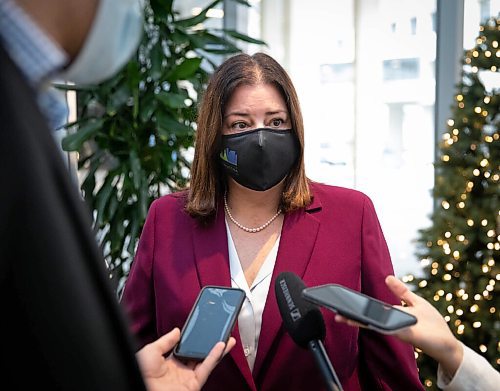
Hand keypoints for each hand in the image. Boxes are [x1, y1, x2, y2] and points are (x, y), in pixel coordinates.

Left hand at [136, 328, 235, 390]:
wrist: (142, 389)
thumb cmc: (140, 374)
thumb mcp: (150, 351)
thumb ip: (166, 341)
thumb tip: (176, 331)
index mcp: (169, 363)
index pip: (185, 349)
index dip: (194, 339)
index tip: (201, 329)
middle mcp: (180, 371)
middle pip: (199, 354)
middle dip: (209, 343)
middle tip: (218, 332)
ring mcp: (188, 377)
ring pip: (207, 360)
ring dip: (218, 348)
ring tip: (227, 337)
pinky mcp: (194, 384)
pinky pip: (207, 368)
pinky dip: (215, 356)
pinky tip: (221, 345)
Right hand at [335, 276, 462, 376]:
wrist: (447, 342)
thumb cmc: (433, 324)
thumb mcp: (415, 301)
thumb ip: (401, 291)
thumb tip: (387, 277)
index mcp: (392, 315)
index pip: (371, 311)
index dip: (357, 307)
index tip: (343, 302)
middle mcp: (391, 324)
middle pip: (367, 320)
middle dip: (350, 316)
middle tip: (335, 313)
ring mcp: (396, 330)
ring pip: (373, 325)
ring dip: (357, 322)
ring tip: (341, 317)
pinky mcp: (404, 335)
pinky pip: (387, 329)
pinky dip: (375, 325)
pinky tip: (363, 321)